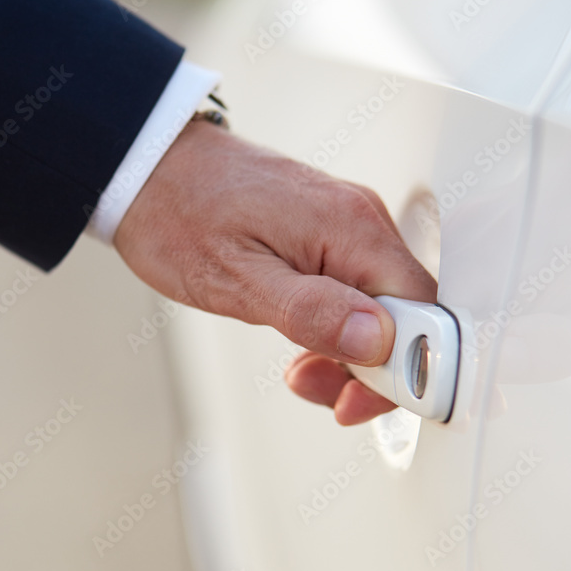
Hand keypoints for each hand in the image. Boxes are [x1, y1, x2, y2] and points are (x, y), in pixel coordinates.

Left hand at [114, 118, 437, 424]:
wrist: (148, 170)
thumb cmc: (178, 216)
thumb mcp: (236, 280)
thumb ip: (310, 311)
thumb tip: (376, 339)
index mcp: (350, 228)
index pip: (422, 312)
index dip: (405, 368)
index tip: (360, 400)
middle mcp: (359, 221)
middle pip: (406, 314)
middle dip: (370, 368)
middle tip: (321, 392)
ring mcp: (343, 225)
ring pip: (379, 308)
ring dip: (349, 354)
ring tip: (299, 370)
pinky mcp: (324, 233)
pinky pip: (353, 290)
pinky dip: (334, 327)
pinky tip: (302, 343)